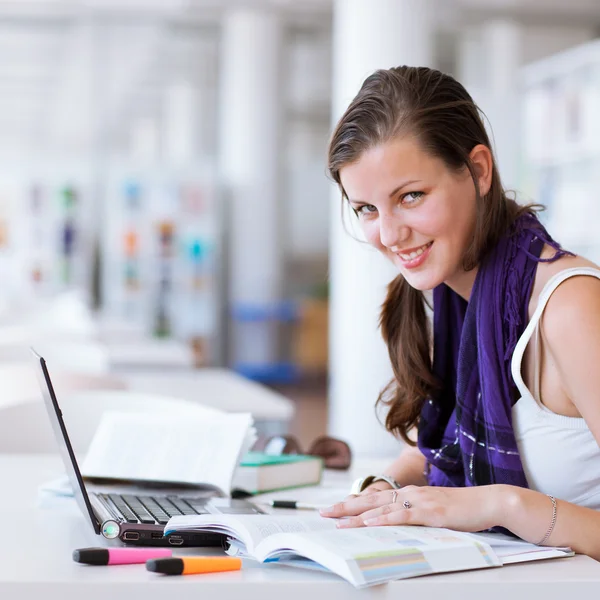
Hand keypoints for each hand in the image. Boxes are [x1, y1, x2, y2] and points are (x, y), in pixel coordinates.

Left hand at [320, 485, 508, 532]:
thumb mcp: (433, 511)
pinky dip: (381, 519)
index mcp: (409, 493)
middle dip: (345, 507)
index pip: (375, 498)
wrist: (487, 502)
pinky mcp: (428, 512)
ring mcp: (418, 501)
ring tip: (337, 521)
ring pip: (380, 508)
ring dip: (356, 516)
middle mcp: (409, 494)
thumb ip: (415, 515)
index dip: (353, 503)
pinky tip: (368, 523)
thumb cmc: (462, 509)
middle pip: (370, 500)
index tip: (334, 508)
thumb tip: (397, 523)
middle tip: (323, 512)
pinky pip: (399, 516)